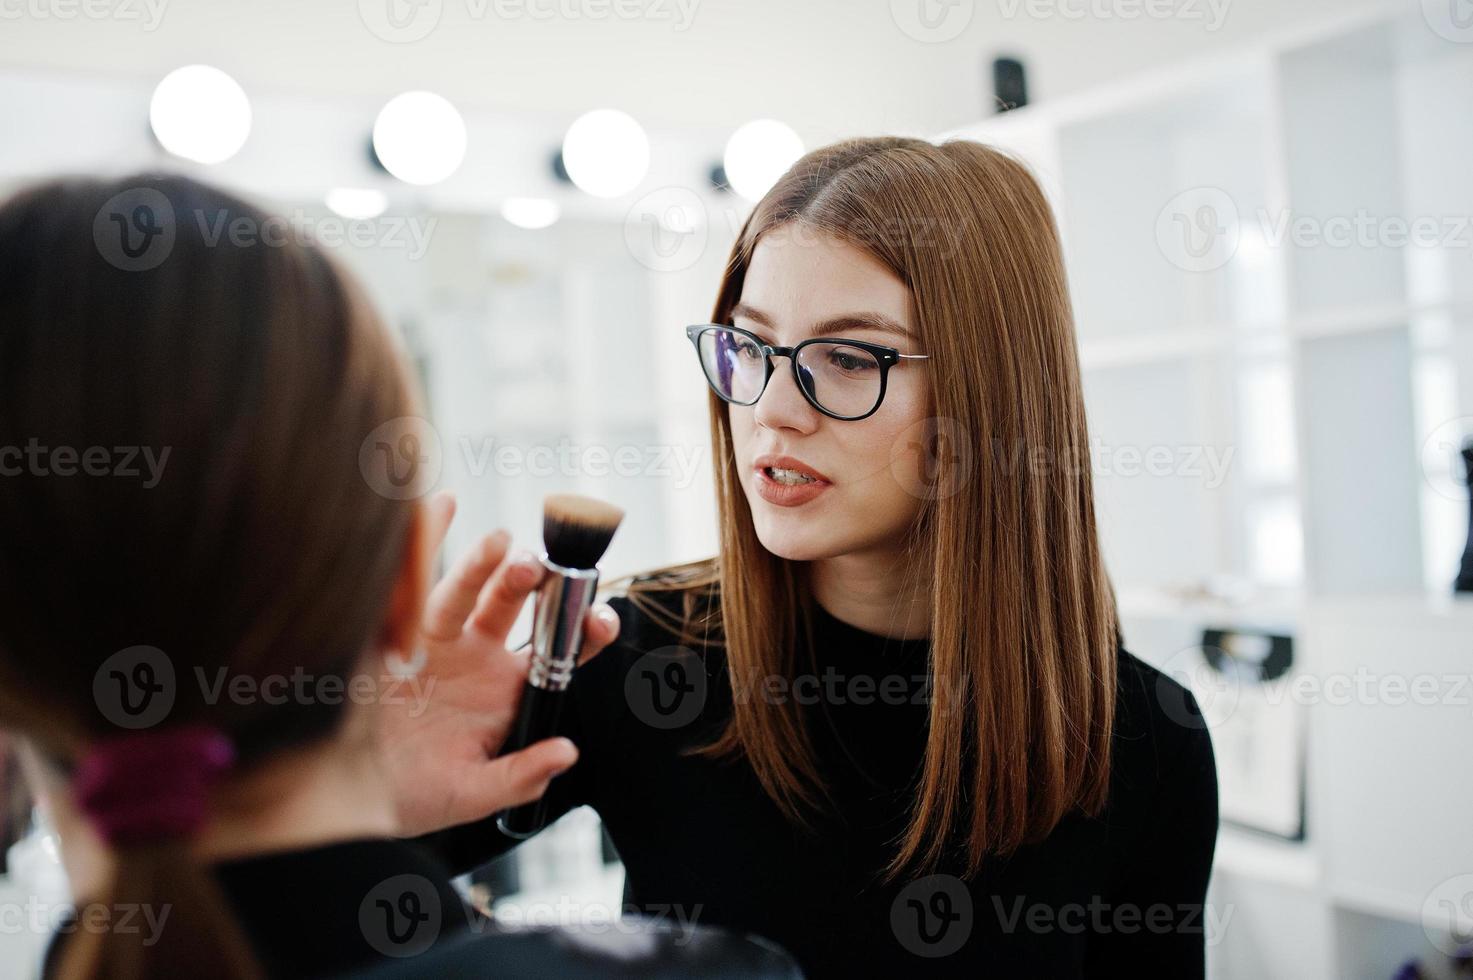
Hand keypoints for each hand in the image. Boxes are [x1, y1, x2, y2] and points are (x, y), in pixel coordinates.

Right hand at [379, 492, 620, 837]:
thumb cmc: (412, 795)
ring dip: (481, 566)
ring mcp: (434, 638)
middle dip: (529, 586)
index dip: (583, 633)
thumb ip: (518, 776)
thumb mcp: (468, 795)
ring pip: (463, 592)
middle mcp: (475, 655)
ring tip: (500, 545)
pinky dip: (419, 542)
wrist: (342, 798)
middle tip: (540, 569)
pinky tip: (436, 506)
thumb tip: (566, 752)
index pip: (556, 651)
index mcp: (504, 689)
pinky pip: (403, 582)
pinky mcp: (389, 630)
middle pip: (510, 608)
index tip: (602, 619)